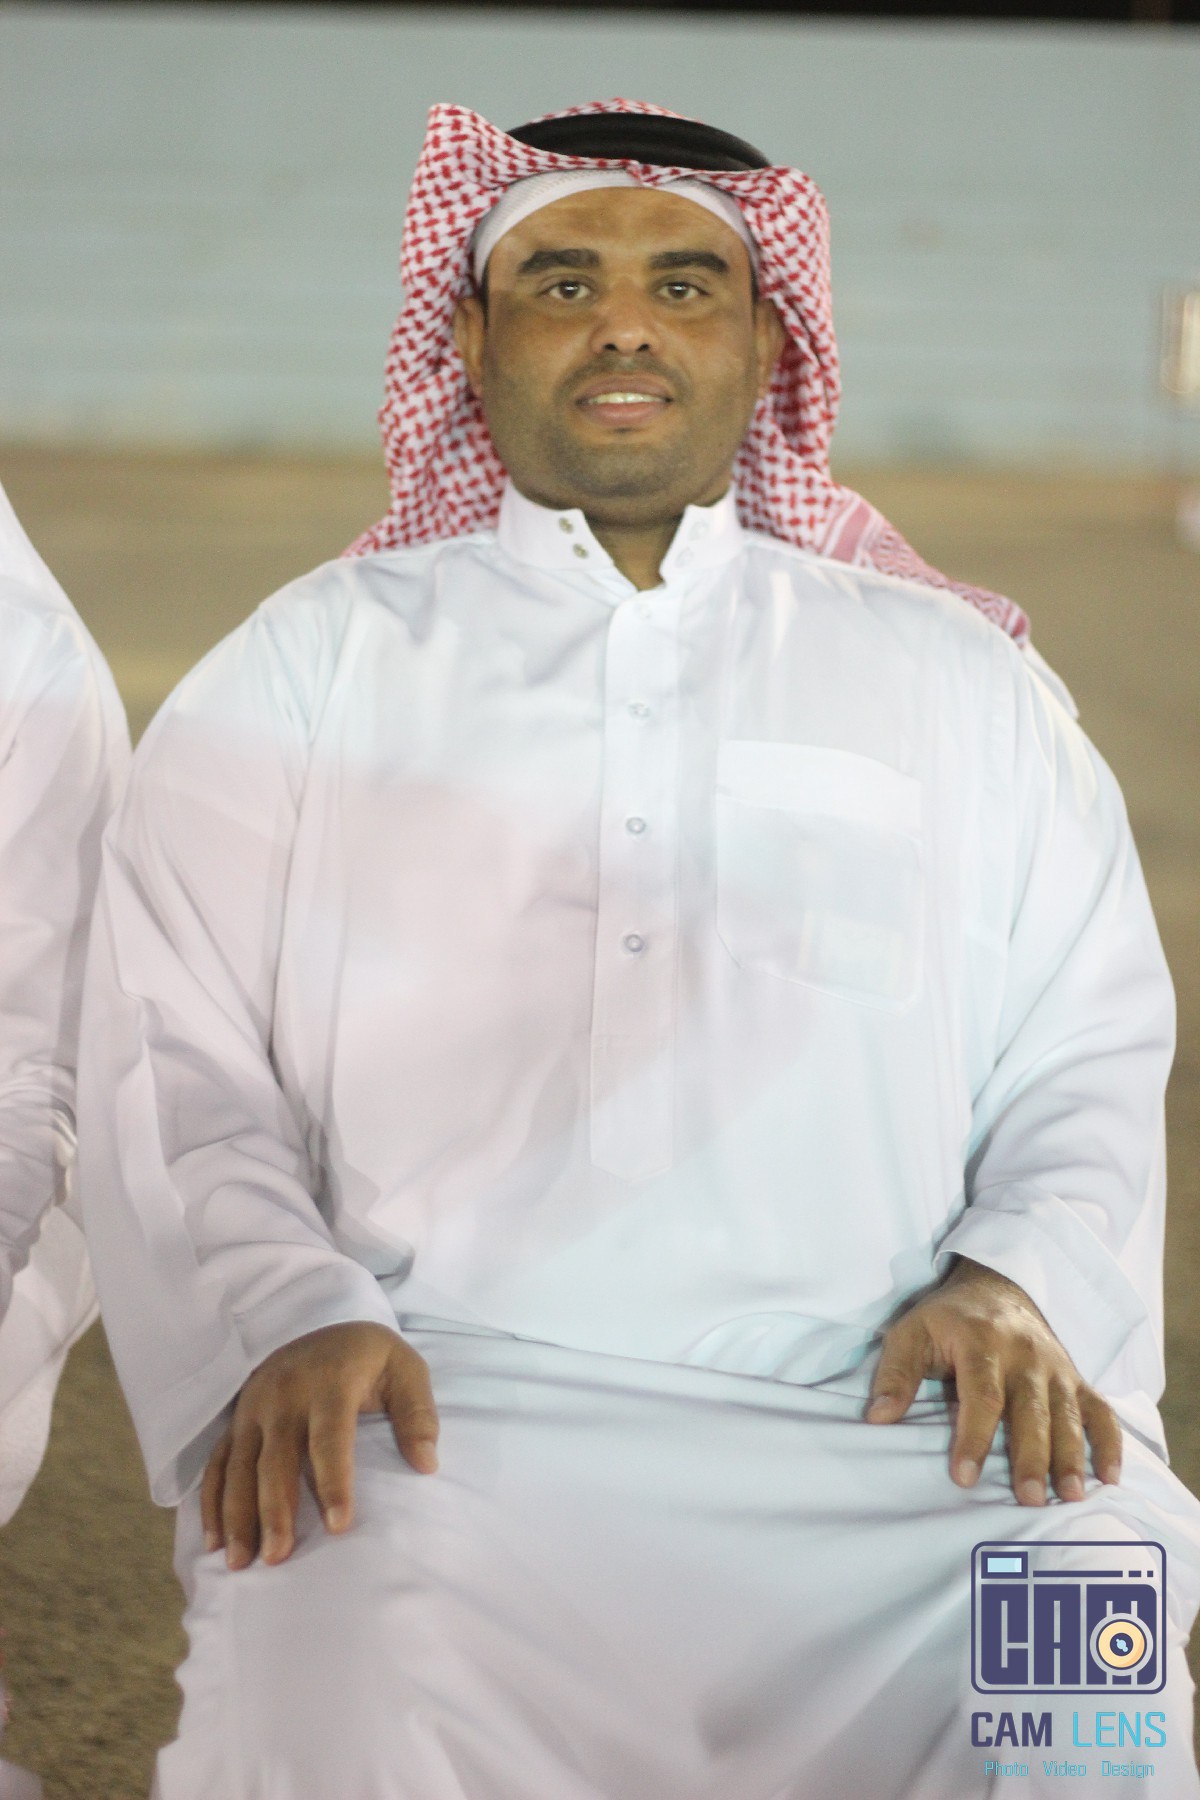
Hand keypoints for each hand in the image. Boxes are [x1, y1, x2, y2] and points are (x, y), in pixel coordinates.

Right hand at [201, 1321, 438, 1570]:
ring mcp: (253, 1406)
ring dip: (236, 1515)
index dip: (334, 1482)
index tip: (339, 1526)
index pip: (329, 1438)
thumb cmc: (371, 1358)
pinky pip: (217, 1462)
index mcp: (329, 1382)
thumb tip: (426, 1464)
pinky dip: (212, 1501)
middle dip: (274, 1511)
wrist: (326, 1323)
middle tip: (277, 1557)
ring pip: (238, 1466)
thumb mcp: (406, 1369)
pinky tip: (214, 1540)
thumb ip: (418, 1415)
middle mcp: (284, 1394)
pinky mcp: (236, 1417)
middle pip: (275, 1460)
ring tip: (239, 1562)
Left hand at [866, 1257, 1121, 1505]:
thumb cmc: (948, 1320)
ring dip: (1071, 1456)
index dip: (973, 1437)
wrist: (997, 1284)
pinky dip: (1110, 1442)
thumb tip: (877, 1418)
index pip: (981, 1395)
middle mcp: (1025, 1355)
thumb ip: (895, 1374)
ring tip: (1070, 1495)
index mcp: (982, 1343)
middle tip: (1029, 1498)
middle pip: (1031, 1410)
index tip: (964, 1477)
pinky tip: (1110, 1476)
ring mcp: (1055, 1367)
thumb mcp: (911, 1332)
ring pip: (1068, 1415)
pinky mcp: (1076, 1377)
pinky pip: (1100, 1409)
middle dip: (1031, 1456)